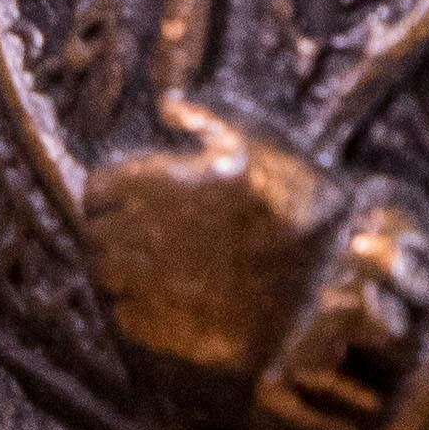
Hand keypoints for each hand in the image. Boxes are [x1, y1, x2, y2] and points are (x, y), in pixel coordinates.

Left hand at [83, 95, 337, 399]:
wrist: (332, 276)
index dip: (108, 194)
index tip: (124, 201)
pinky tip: (170, 301)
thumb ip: (203, 122)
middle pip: (96, 234)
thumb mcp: (254, 147)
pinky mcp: (169, 325)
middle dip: (112, 233)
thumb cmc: (295, 204)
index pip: (97, 189)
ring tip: (154, 271)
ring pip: (106, 276)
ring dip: (121, 271)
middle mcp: (148, 233)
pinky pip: (128, 316)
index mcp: (161, 184)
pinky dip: (138, 308)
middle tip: (143, 238)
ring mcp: (155, 282)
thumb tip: (167, 104)